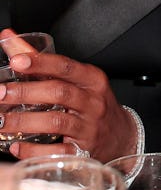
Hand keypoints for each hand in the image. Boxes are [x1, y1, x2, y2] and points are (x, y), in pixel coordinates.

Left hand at [0, 30, 136, 162]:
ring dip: (24, 121)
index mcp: (92, 80)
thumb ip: (42, 61)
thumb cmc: (92, 103)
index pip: (66, 67)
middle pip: (59, 92)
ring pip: (56, 121)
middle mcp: (93, 101)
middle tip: (0, 93)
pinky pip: (57, 151)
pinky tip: (17, 146)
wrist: (120, 136)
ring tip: (1, 121)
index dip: (41, 63)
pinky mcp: (84, 150)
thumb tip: (9, 38)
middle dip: (26, 92)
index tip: (17, 61)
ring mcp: (89, 126)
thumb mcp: (77, 80)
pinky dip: (34, 149)